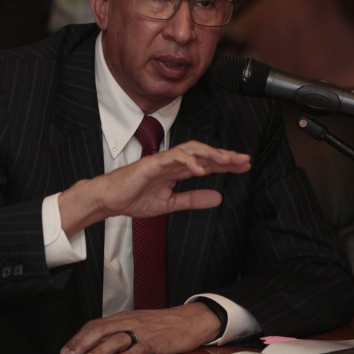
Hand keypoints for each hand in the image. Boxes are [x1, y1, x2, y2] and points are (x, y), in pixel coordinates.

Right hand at [58, 141, 250, 235]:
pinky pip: (172, 158)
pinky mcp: (151, 164)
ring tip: (227, 160)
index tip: (244, 166)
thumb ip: (192, 199)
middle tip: (244, 160)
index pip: (206, 163)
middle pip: (203, 153)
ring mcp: (162, 161)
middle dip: (224, 156)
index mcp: (176, 171)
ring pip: (190, 150)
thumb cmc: (133, 198)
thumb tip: (217, 199)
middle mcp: (172, 162)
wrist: (109, 200)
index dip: (225, 164)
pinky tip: (200, 169)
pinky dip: (187, 162)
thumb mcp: (170, 204)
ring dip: (210, 154)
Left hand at [61, 302, 219, 353]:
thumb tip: (102, 343)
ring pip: (113, 341)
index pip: (96, 324)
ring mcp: (141, 332)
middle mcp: (130, 322)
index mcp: (125, 317)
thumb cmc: (164, 324)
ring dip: (95, 353)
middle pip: (99, 331)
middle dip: (80, 345)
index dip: (78, 337)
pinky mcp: (154, 344)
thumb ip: (121, 330)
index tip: (66, 350)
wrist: (190, 320)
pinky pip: (134, 351)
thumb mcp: (140, 323)